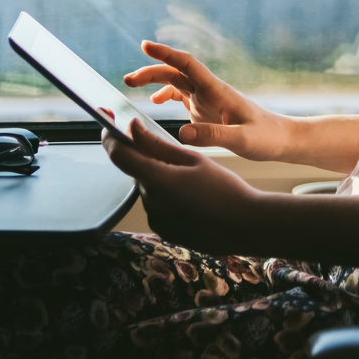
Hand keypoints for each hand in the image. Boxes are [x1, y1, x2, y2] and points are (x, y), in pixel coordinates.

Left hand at [103, 118, 358, 267]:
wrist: (247, 225)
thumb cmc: (225, 188)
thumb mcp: (193, 159)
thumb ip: (157, 145)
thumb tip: (132, 129)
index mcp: (158, 181)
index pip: (119, 156)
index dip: (111, 139)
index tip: (111, 126)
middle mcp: (151, 203)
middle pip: (138, 172)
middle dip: (148, 160)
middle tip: (173, 153)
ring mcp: (157, 221)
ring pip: (150, 189)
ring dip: (160, 180)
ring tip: (193, 181)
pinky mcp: (165, 232)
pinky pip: (159, 207)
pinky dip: (169, 198)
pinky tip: (194, 198)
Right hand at [123, 41, 291, 159]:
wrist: (282, 139)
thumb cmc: (267, 137)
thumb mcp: (242, 140)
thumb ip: (214, 135)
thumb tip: (182, 133)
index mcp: (217, 91)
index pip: (188, 65)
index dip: (166, 54)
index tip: (145, 46)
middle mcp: (210, 91)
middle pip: (175, 72)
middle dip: (151, 70)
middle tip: (127, 79)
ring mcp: (207, 99)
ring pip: (175, 82)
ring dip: (154, 80)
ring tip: (131, 85)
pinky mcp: (207, 109)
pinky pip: (181, 96)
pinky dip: (165, 95)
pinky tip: (155, 103)